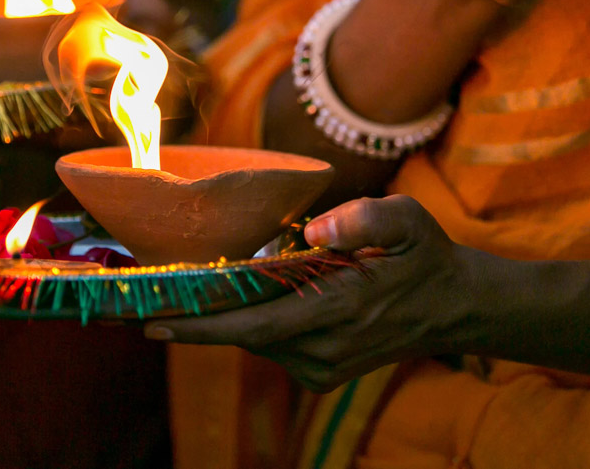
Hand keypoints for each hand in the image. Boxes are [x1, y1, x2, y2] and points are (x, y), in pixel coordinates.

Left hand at [143, 195, 477, 391]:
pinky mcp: (321, 372)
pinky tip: (240, 294)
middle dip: (192, 319)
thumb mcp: (407, 220)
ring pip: (253, 338)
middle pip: (243, 335)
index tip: (153, 324)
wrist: (454, 307)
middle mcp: (326, 349)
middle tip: (135, 300)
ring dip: (222, 315)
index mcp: (341, 310)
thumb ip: (364, 217)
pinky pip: (269, 343)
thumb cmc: (423, 255)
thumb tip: (317, 229)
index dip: (203, 327)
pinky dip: (248, 321)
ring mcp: (323, 367)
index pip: (257, 326)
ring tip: (185, 287)